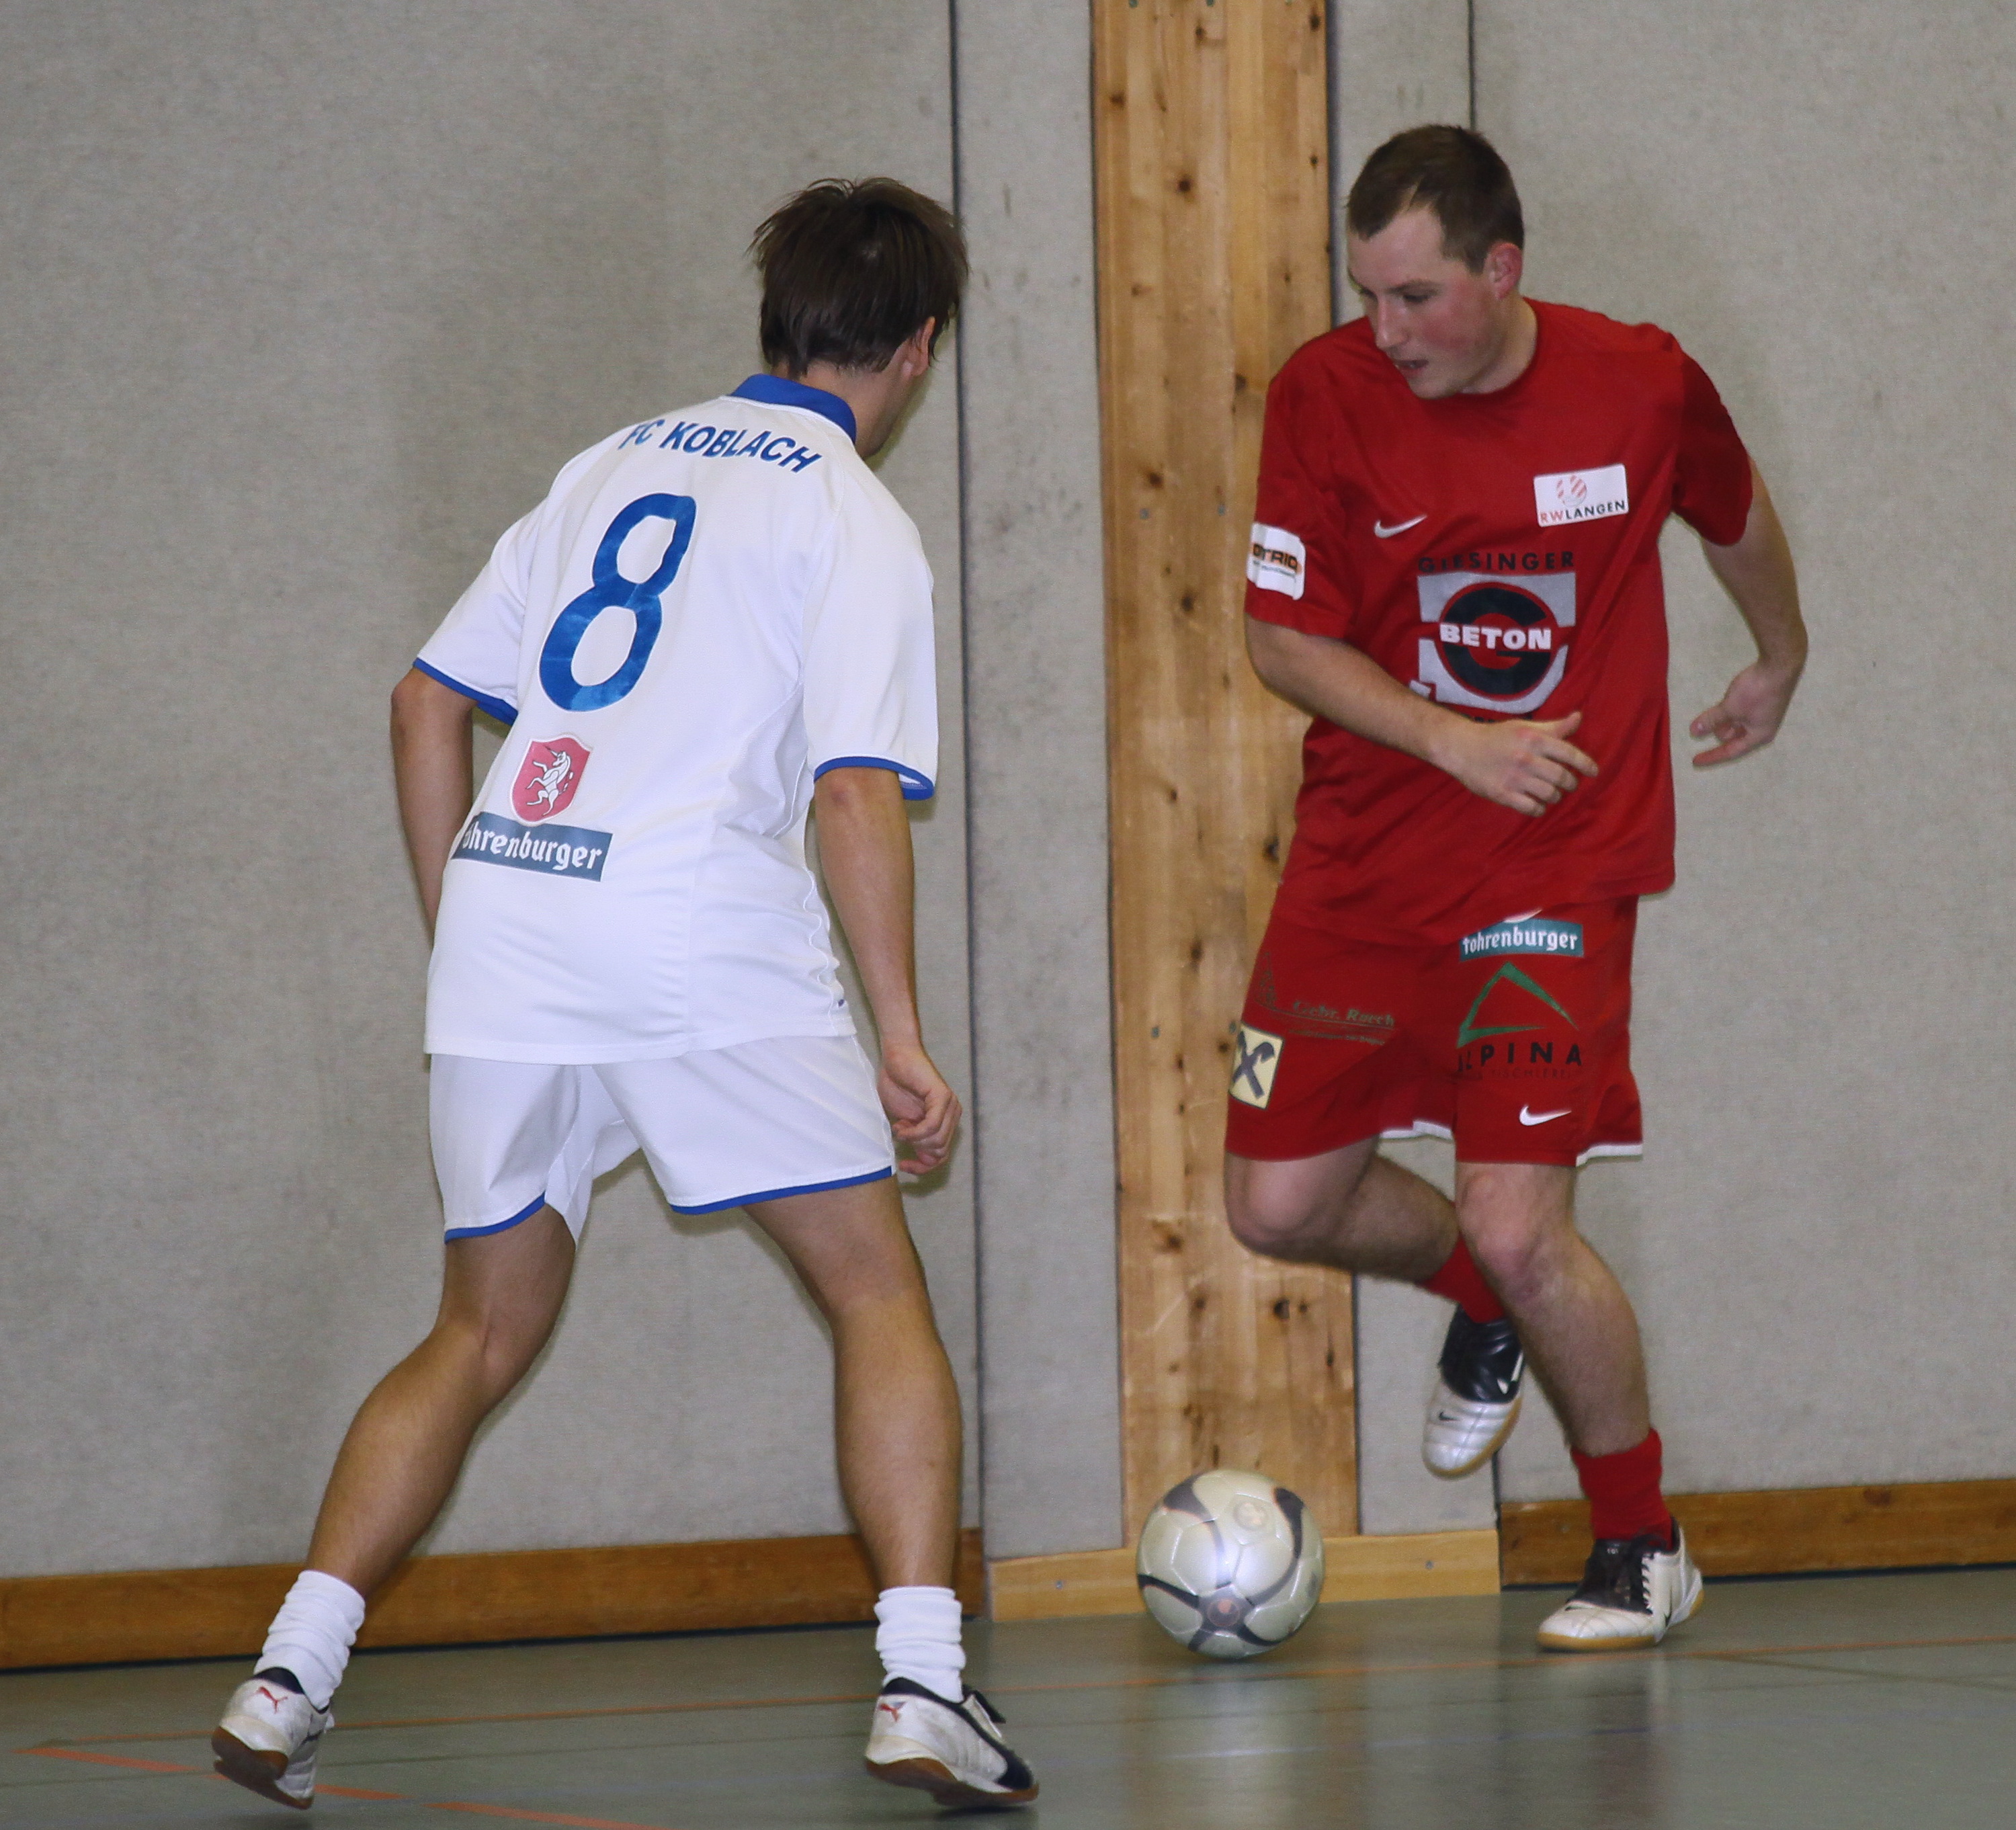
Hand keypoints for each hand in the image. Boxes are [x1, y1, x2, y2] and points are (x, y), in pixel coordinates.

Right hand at [878, 1039, 961, 1174]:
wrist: (896, 1057)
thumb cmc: (897, 1085)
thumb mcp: (906, 1122)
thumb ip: (917, 1140)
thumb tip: (925, 1162)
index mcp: (945, 1121)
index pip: (941, 1156)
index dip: (923, 1168)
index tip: (904, 1166)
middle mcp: (952, 1114)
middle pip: (939, 1152)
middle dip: (917, 1152)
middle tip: (901, 1137)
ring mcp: (950, 1105)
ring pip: (937, 1141)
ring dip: (913, 1140)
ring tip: (900, 1126)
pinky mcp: (943, 1097)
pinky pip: (931, 1127)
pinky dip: (914, 1132)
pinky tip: (901, 1125)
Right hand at [1438, 710, 1598, 816]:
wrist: (1462, 748)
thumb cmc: (1497, 737)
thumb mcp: (1525, 727)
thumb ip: (1554, 727)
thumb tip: (1578, 718)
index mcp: (1534, 739)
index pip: (1570, 754)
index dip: (1586, 765)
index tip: (1593, 773)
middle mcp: (1526, 758)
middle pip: (1561, 778)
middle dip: (1570, 784)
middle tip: (1568, 785)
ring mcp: (1514, 778)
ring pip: (1549, 794)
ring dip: (1555, 796)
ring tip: (1552, 794)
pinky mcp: (1502, 794)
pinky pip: (1531, 807)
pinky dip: (1539, 808)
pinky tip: (1537, 804)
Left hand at [1689, 660, 1800, 765]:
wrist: (1780, 666)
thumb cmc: (1756, 692)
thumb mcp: (1730, 707)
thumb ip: (1712, 720)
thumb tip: (1694, 732)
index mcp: (1758, 736)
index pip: (1730, 751)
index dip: (1711, 756)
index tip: (1694, 761)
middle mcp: (1763, 729)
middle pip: (1733, 737)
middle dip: (1719, 729)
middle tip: (1707, 720)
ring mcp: (1763, 715)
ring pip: (1736, 724)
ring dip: (1725, 718)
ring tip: (1719, 707)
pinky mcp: (1762, 703)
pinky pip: (1741, 713)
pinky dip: (1730, 710)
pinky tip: (1726, 700)